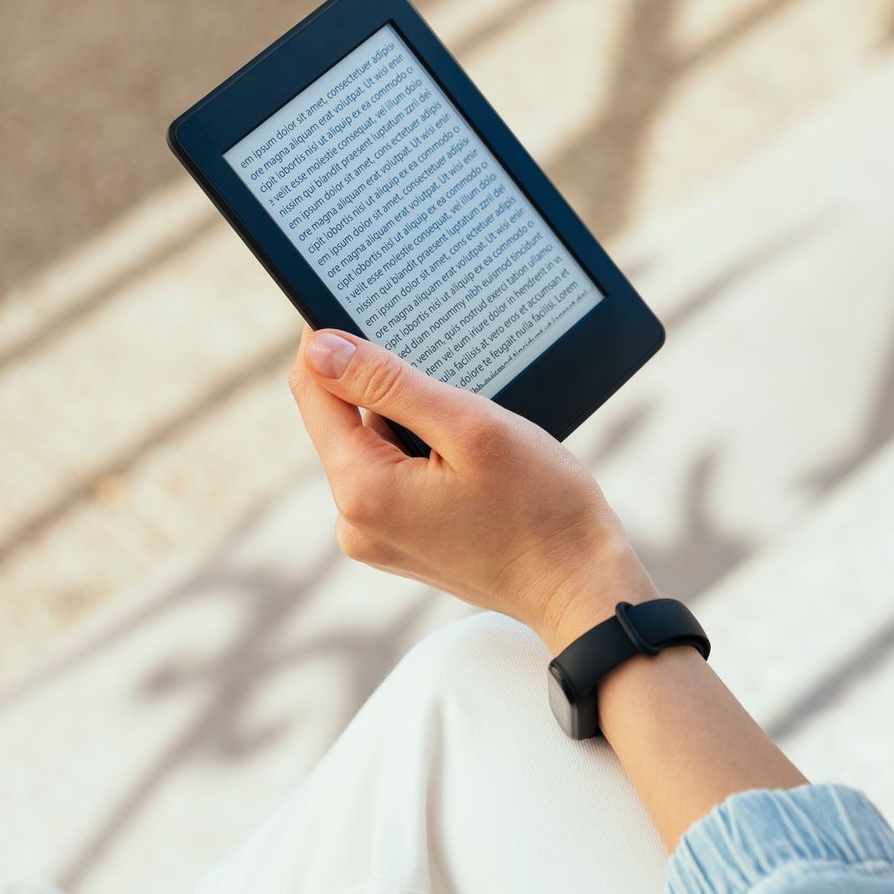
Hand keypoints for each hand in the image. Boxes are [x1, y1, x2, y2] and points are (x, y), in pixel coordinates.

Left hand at [287, 325, 656, 650]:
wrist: (579, 587)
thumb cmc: (541, 509)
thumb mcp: (469, 427)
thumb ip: (388, 383)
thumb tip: (320, 347)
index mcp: (362, 490)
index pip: (314, 391)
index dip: (331, 342)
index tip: (363, 306)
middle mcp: (354, 521)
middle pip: (344, 419)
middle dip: (387, 388)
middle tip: (450, 377)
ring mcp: (375, 537)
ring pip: (373, 445)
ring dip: (413, 421)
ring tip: (473, 431)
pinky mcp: (400, 542)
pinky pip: (394, 474)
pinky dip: (424, 452)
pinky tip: (470, 459)